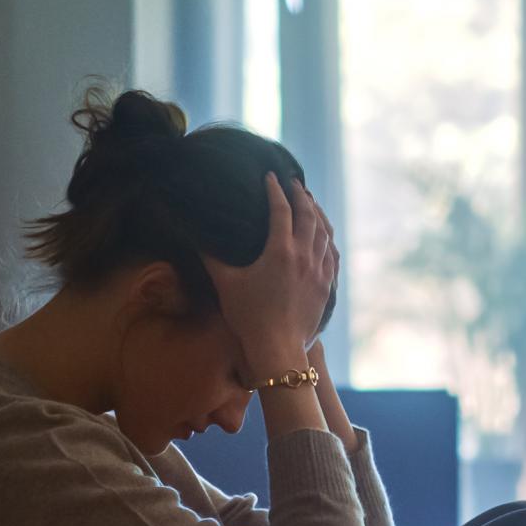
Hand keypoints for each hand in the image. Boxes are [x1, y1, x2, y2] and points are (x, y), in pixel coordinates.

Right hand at [201, 173, 340, 371]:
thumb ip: (210, 256)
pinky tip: (325, 235)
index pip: (281, 210)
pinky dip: (328, 238)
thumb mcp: (225, 283)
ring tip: (311, 202)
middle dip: (301, 196)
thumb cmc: (248, 316)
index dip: (275, 190)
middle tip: (294, 183)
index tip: (270, 177)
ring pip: (325, 233)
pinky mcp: (327, 285)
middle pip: (308, 216)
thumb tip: (193, 235)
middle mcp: (304, 256)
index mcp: (280, 251)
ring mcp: (319, 271)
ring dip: (318, 213)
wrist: (278, 348)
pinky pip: (332, 254)